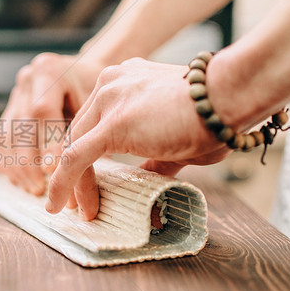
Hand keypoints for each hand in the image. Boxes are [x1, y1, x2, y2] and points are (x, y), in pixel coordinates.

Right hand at [0, 52, 104, 194]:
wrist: (89, 76)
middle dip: (28, 162)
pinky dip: (8, 162)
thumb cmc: (98, 95)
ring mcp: (15, 93)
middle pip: (19, 125)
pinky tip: (21, 180)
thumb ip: (87, 142)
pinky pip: (1, 140)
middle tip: (41, 188)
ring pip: (5, 135)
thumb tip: (77, 183)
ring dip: (16, 167)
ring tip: (33, 189)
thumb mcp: (97, 112)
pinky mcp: (10, 108)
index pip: (42, 109)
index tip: (52, 170)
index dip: (46, 142)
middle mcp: (27, 78)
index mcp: (49, 70)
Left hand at [44, 58, 231, 217]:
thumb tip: (148, 180)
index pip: (95, 120)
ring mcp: (109, 100)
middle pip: (80, 132)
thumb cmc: (218, 116)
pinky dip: (63, 183)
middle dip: (75, 170)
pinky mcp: (112, 124)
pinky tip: (58, 204)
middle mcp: (111, 83)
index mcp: (125, 80)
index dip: (87, 153)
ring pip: (75, 147)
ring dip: (72, 182)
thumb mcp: (179, 139)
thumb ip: (155, 157)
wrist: (231, 96)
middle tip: (77, 201)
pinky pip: (75, 158)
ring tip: (77, 210)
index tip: (88, 180)